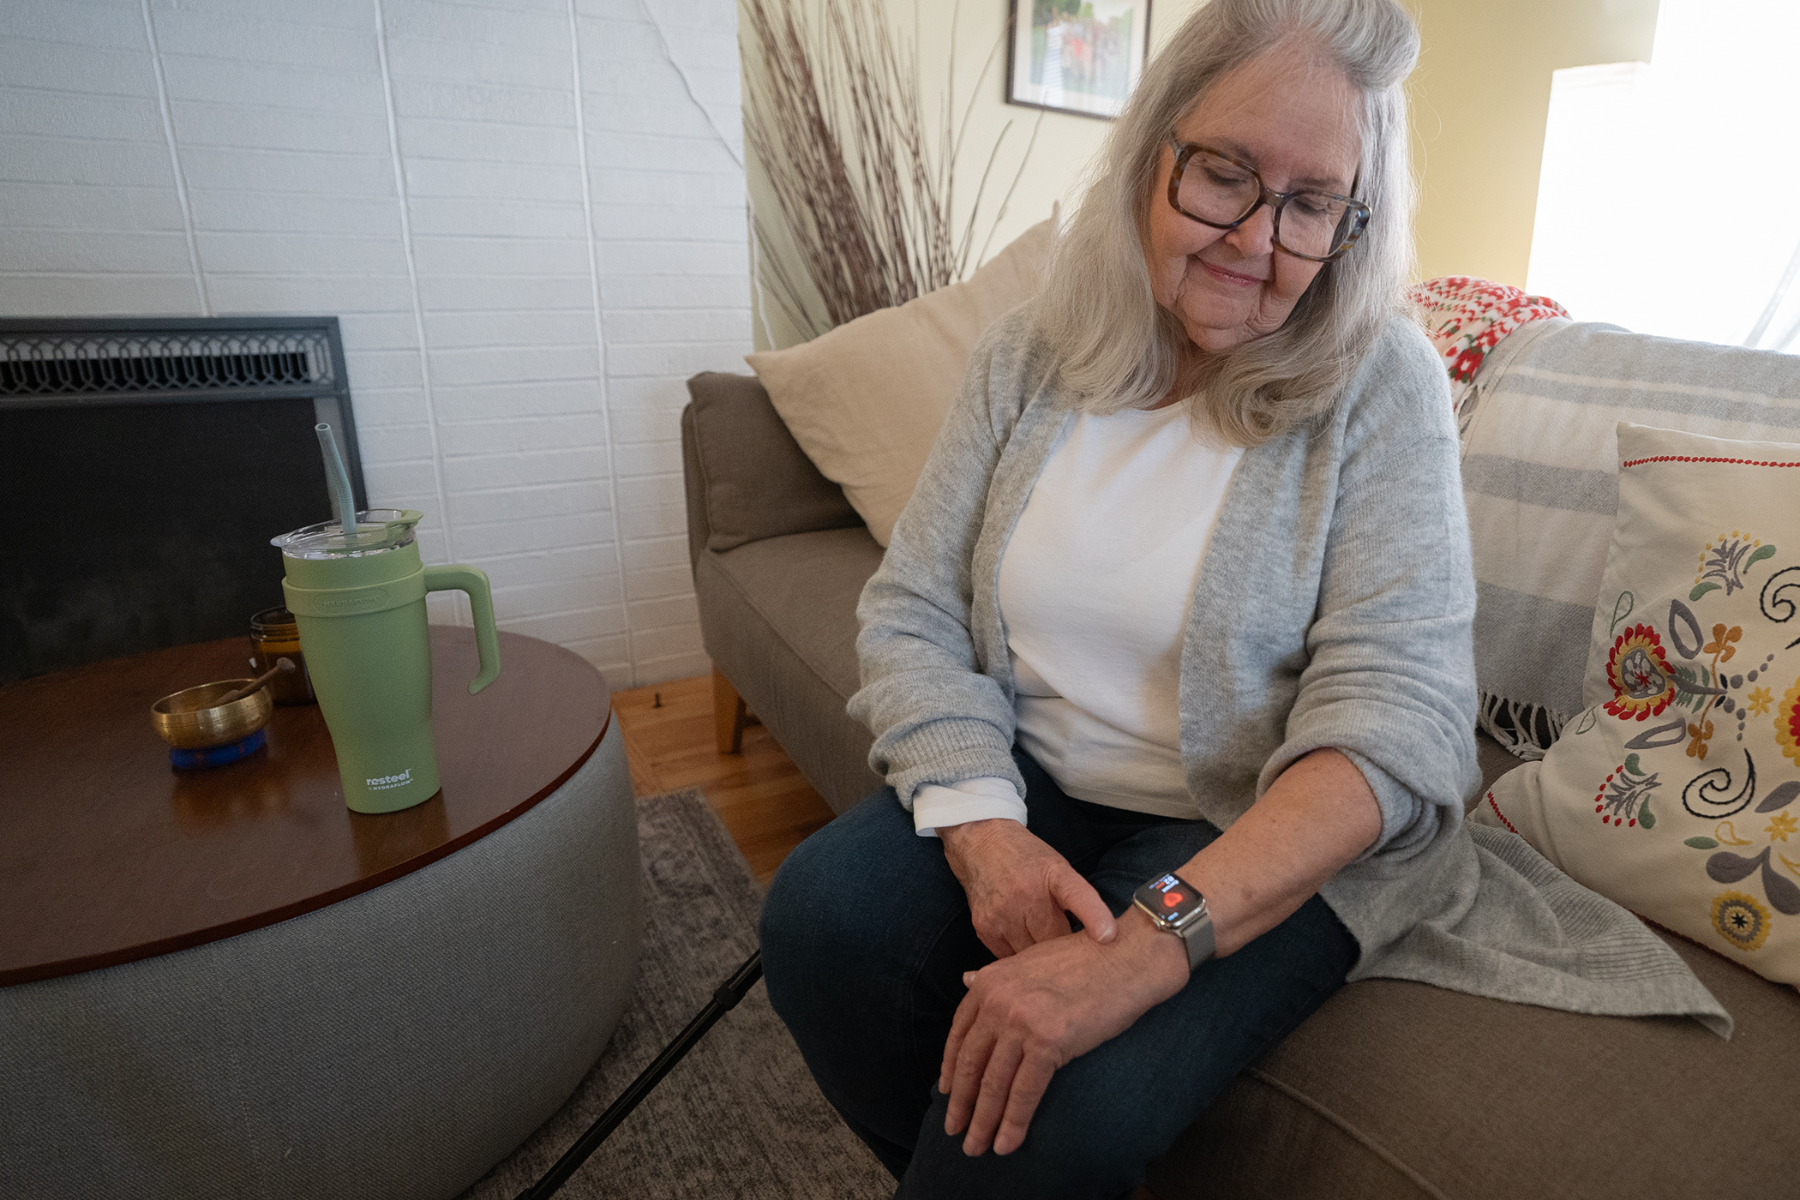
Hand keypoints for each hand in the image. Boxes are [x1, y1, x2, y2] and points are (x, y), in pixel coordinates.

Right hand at [938, 819, 1115, 956]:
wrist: (980, 846)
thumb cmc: (1026, 858)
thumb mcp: (1056, 867)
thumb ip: (1075, 900)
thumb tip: (1099, 939)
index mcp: (1052, 873)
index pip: (1076, 894)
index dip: (1094, 916)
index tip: (1108, 936)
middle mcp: (1025, 893)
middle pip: (1054, 941)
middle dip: (1066, 952)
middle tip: (1076, 960)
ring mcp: (1002, 913)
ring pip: (1031, 955)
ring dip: (1041, 958)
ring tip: (1046, 952)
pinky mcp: (985, 929)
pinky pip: (1010, 959)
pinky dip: (1020, 956)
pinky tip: (1023, 944)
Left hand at [938, 911, 1187, 1155]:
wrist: (1128, 955)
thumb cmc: (1087, 958)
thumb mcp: (1031, 962)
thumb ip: (999, 979)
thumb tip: (968, 982)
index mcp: (991, 982)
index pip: (960, 1034)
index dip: (951, 1069)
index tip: (947, 1094)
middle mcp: (998, 1000)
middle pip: (971, 1063)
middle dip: (962, 1104)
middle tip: (954, 1131)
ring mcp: (1021, 1020)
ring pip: (994, 1084)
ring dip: (983, 1122)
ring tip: (976, 1148)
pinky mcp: (1049, 1041)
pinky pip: (1024, 1092)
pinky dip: (1013, 1123)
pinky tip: (1006, 1144)